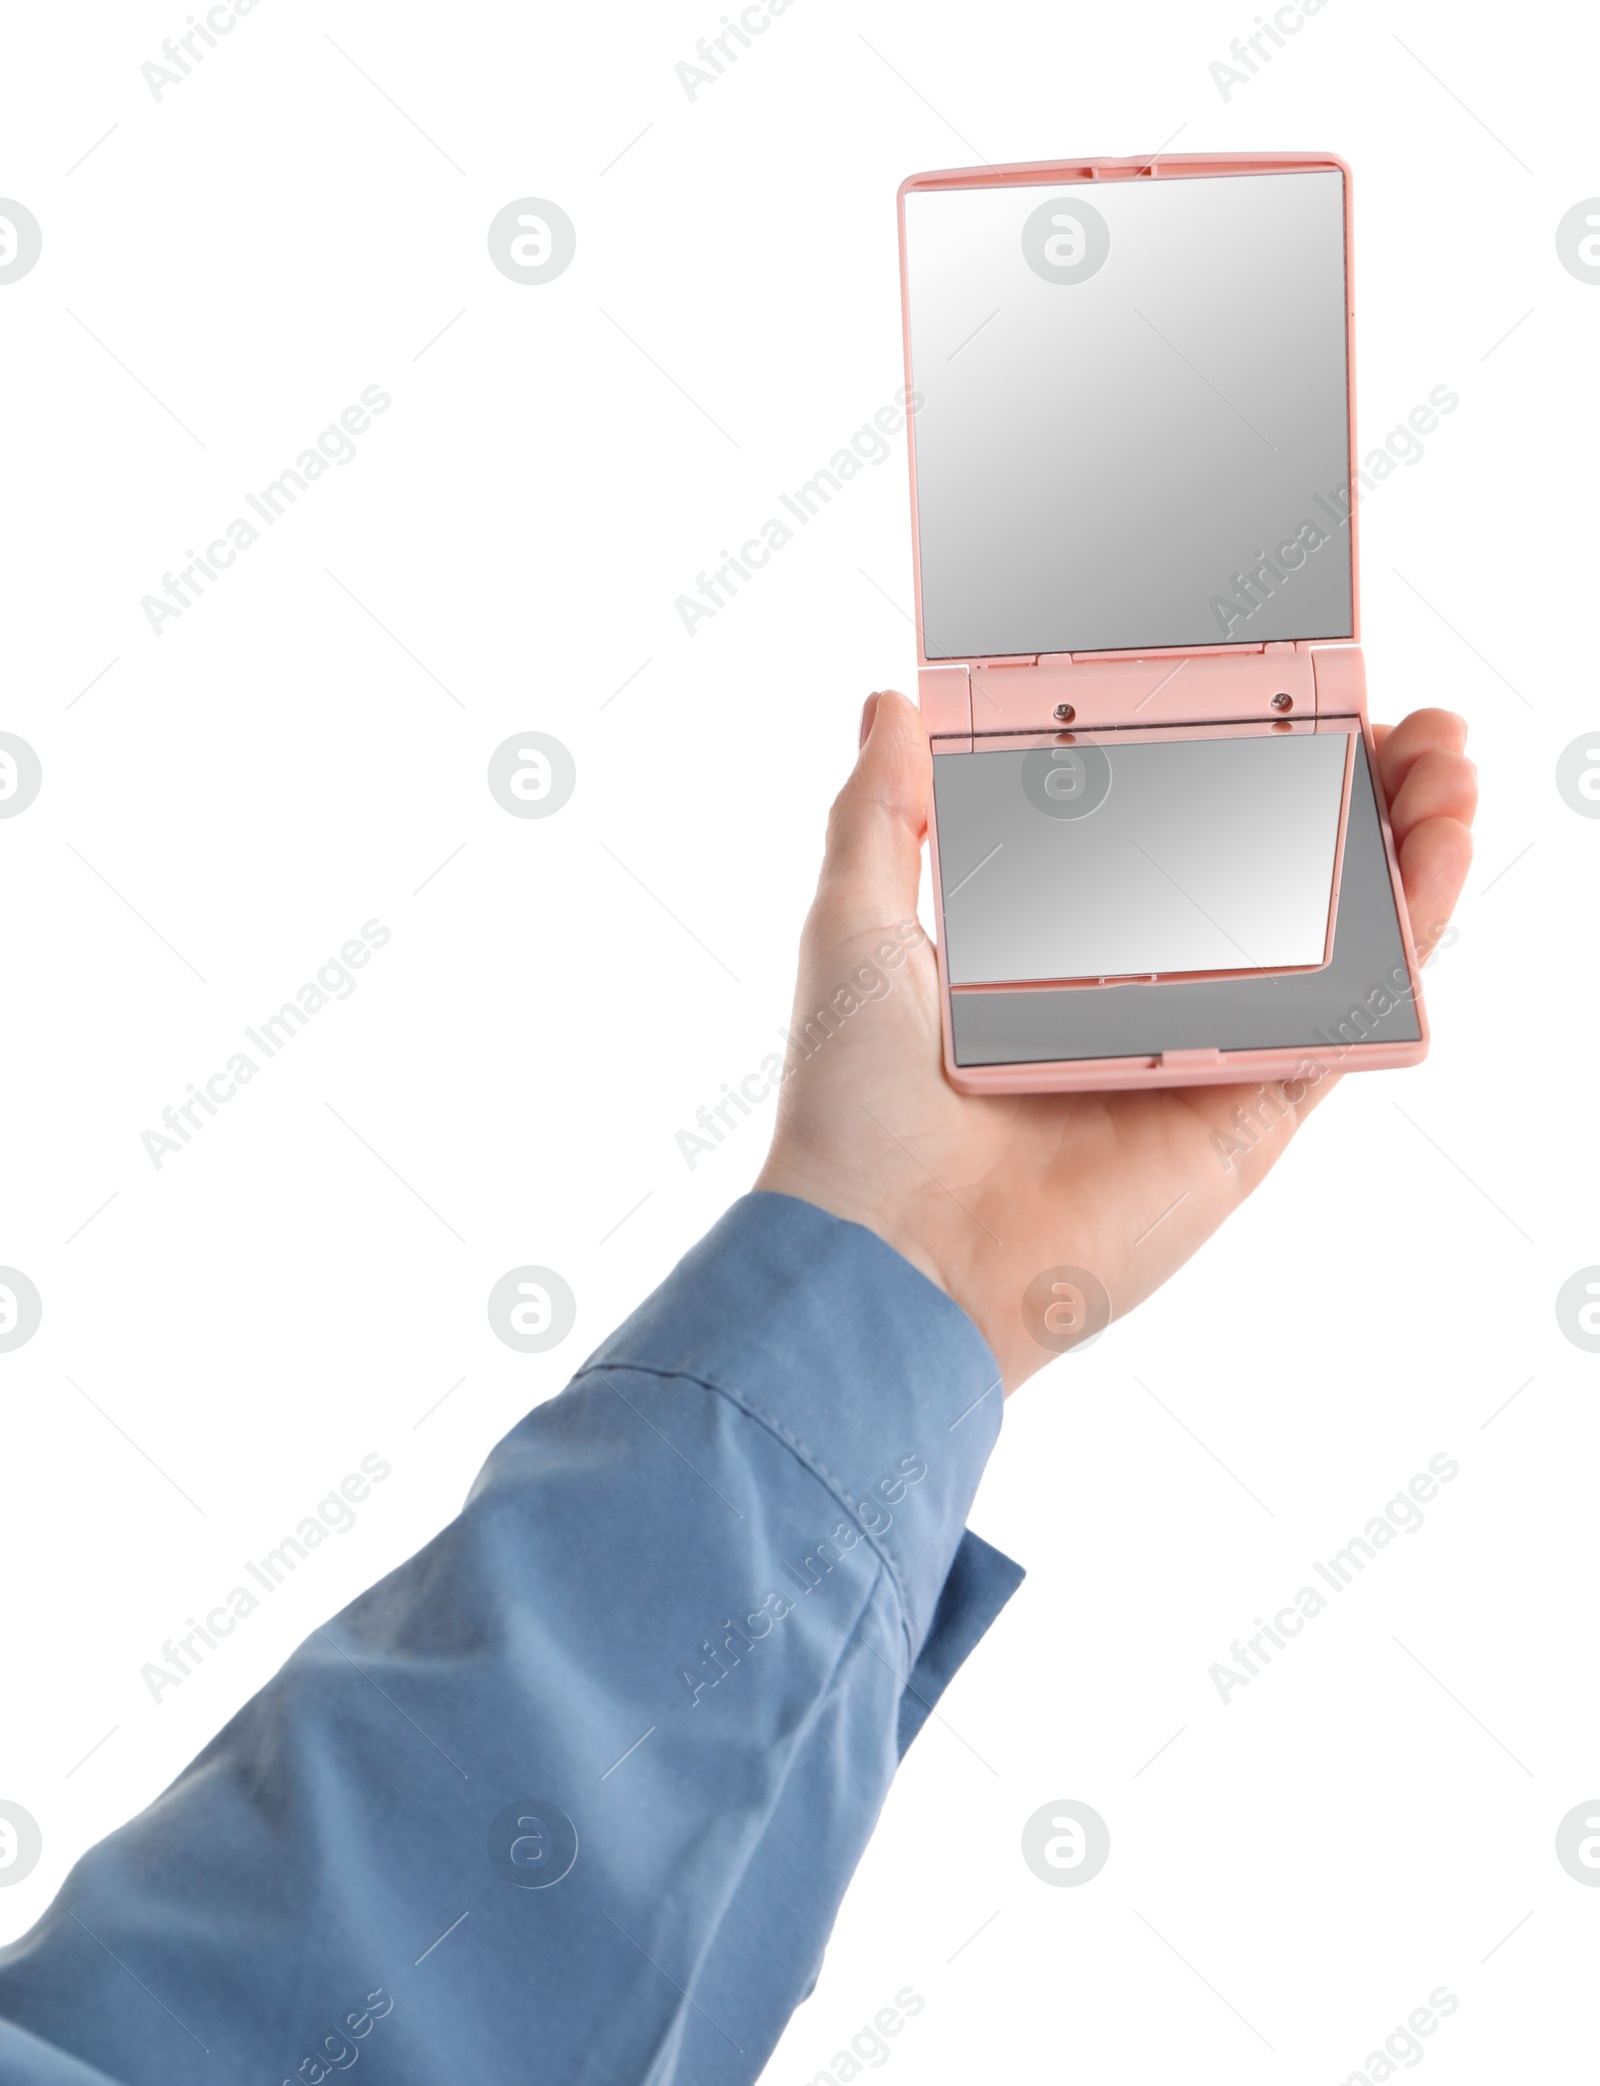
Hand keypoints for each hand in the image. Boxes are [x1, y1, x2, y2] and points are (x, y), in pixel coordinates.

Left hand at [754, 690, 1475, 1389]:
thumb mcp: (855, 929)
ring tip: (1444, 757)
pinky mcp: (1249, 1114)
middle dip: (1345, 792)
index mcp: (1055, 952)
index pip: (1169, 837)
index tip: (1282, 691)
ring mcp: (1205, 1054)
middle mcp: (1141, 998)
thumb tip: (892, 706)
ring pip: (1333, 936)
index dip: (1236, 765)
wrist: (893, 1257)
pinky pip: (1350, 1016)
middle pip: (1273, 878)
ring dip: (1402, 843)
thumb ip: (883, 816)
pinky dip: (1409, 933)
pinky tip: (1441, 846)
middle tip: (1396, 717)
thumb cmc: (856, 1107)